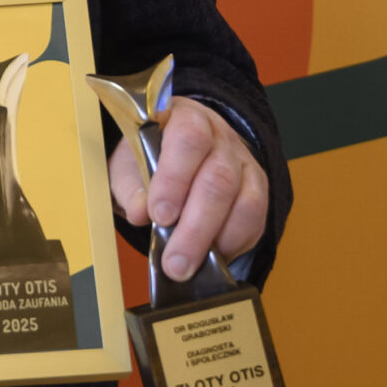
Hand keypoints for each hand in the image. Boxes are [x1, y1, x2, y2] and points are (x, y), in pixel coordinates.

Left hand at [107, 97, 267, 284]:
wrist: (173, 152)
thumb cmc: (148, 156)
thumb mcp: (129, 164)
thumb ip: (132, 186)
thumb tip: (140, 212)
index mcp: (186, 119)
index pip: (189, 139)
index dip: (175, 178)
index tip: (159, 215)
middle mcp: (221, 138)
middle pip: (220, 179)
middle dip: (196, 227)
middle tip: (175, 262)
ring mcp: (244, 163)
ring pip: (246, 201)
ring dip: (217, 240)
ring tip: (190, 267)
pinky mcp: (257, 189)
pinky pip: (256, 219)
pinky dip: (235, 243)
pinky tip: (212, 258)